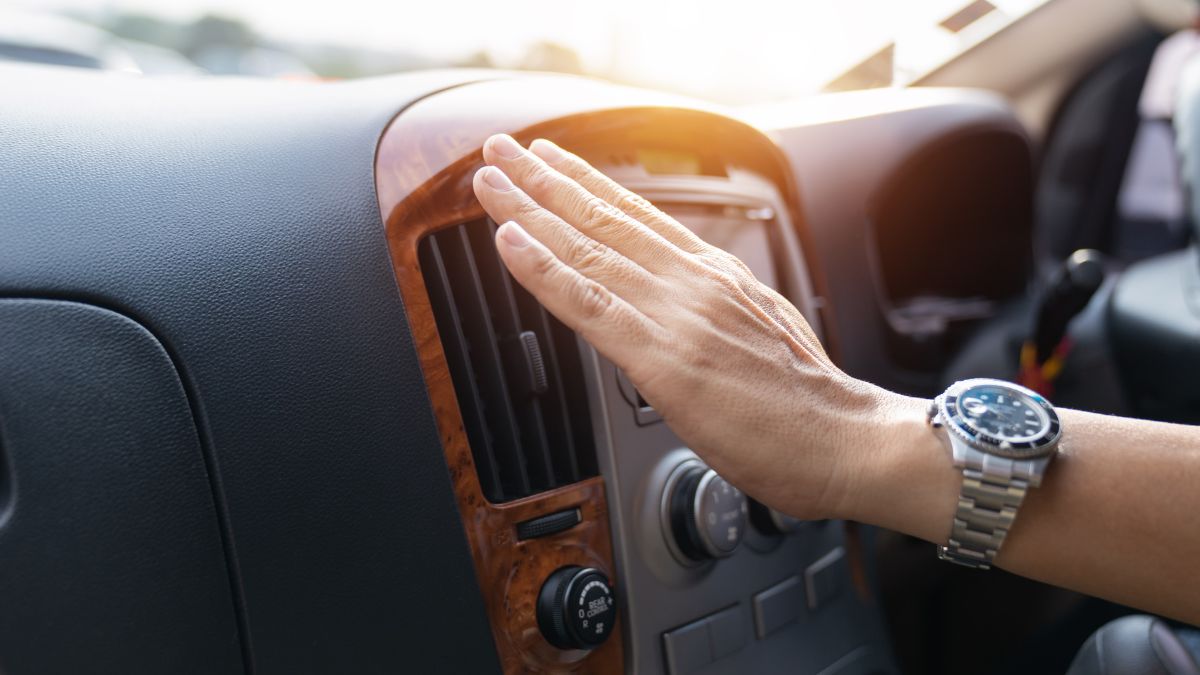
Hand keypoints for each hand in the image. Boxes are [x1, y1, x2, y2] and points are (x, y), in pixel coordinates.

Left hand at [471, 133, 908, 519]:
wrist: (845, 443)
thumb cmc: (807, 405)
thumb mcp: (761, 332)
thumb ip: (715, 312)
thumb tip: (684, 310)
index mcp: (717, 277)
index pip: (639, 217)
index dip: (588, 182)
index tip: (551, 157)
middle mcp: (694, 283)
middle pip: (605, 219)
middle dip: (544, 181)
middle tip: (500, 149)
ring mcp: (677, 316)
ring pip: (589, 250)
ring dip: (530, 211)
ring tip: (490, 181)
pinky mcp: (665, 360)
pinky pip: (590, 306)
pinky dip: (545, 271)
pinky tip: (511, 245)